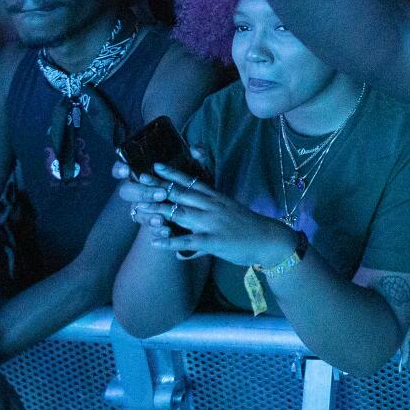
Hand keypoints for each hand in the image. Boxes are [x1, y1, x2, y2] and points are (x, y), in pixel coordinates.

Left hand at [133, 157, 297, 265]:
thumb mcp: (230, 213)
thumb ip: (211, 213)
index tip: (156, 166)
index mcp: (216, 198)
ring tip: (140, 209)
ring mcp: (212, 223)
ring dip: (158, 212)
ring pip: (180, 214)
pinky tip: (156, 243)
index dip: (173, 174)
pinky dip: (170, 242)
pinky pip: (188, 241)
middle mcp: (212, 206)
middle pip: (181, 195)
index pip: (191, 182)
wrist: (269, 240)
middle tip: (140, 180)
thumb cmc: (249, 226)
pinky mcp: (213, 241)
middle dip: (159, 188)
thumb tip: (200, 209)